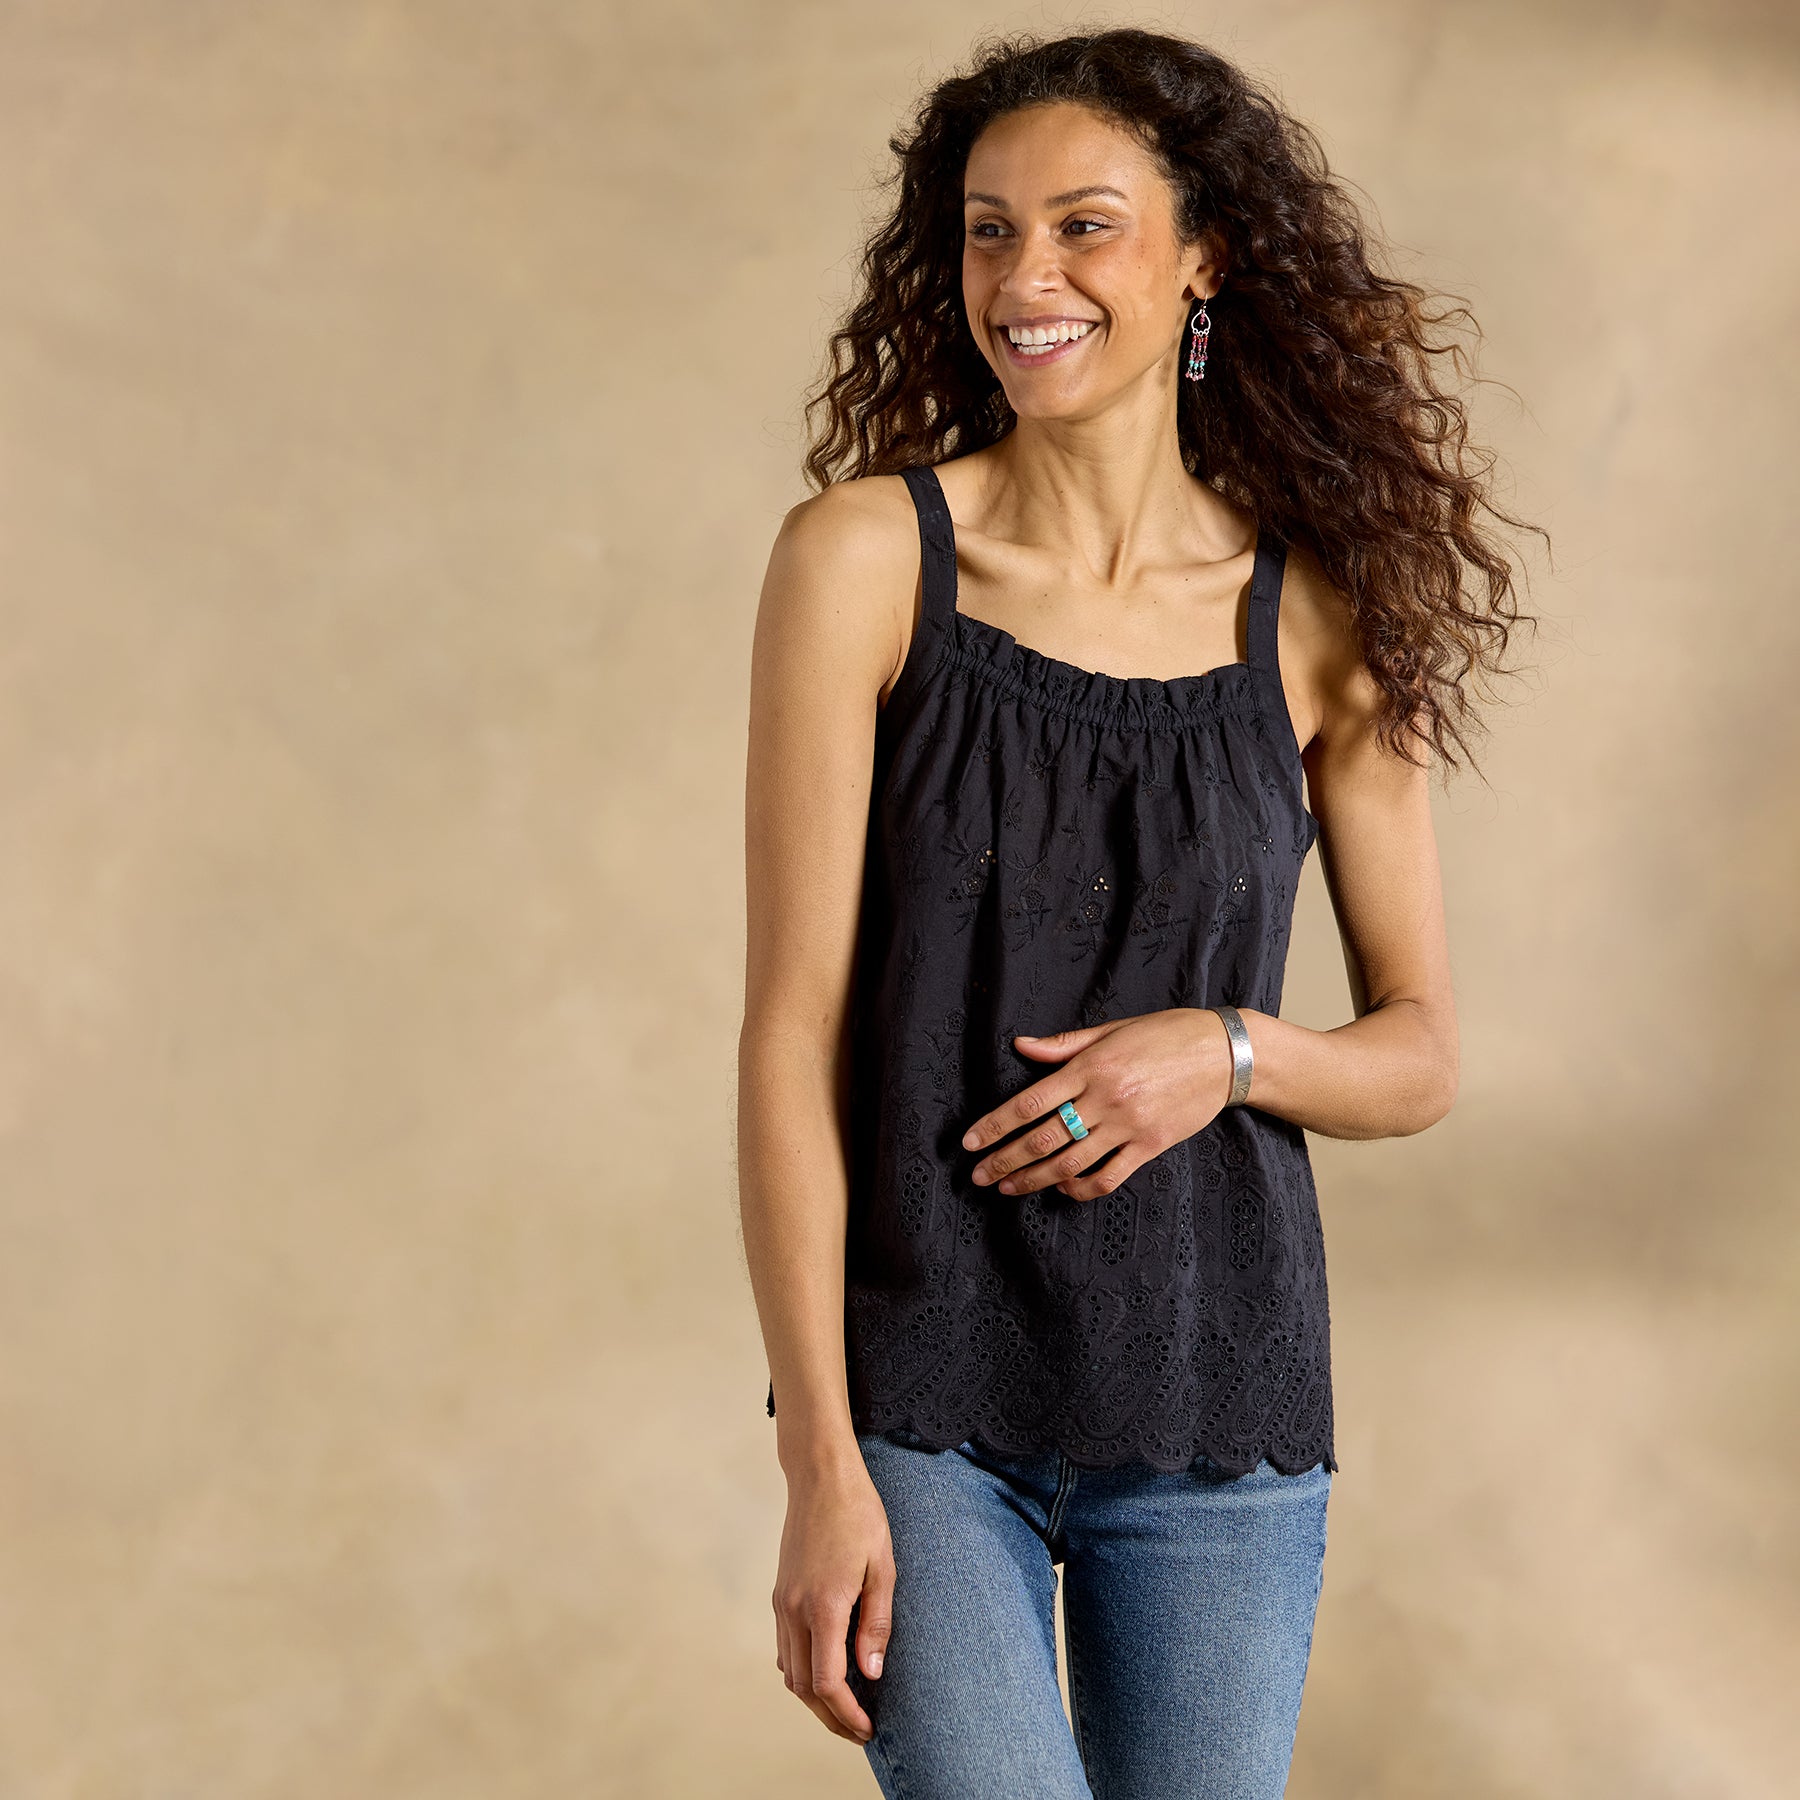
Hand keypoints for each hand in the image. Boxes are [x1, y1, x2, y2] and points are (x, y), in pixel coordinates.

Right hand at [772, 1459, 894, 1743]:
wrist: (821, 1475)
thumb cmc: (859, 1514)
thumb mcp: (882, 1566)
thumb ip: (876, 1624)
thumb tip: (871, 1674)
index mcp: (823, 1605)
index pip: (826, 1682)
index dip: (847, 1714)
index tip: (868, 1727)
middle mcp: (794, 1609)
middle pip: (803, 1686)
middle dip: (830, 1716)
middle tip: (860, 1729)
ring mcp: (782, 1601)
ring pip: (789, 1671)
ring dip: (814, 1697)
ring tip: (847, 1706)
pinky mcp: (780, 1593)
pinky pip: (784, 1647)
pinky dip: (801, 1670)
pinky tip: (826, 1669)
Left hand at [960, 1007, 1239, 1201]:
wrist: (1225, 1054)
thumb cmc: (1166, 1034)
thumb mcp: (1112, 1029)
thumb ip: (1065, 1044)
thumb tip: (1021, 1045)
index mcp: (1091, 1066)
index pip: (1030, 1102)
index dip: (995, 1125)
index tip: (970, 1143)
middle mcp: (1106, 1098)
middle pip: (1043, 1139)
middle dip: (1005, 1161)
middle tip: (978, 1176)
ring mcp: (1129, 1126)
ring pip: (1069, 1163)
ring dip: (1032, 1180)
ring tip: (1006, 1189)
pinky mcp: (1151, 1146)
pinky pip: (1108, 1177)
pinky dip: (1080, 1188)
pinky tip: (1061, 1189)